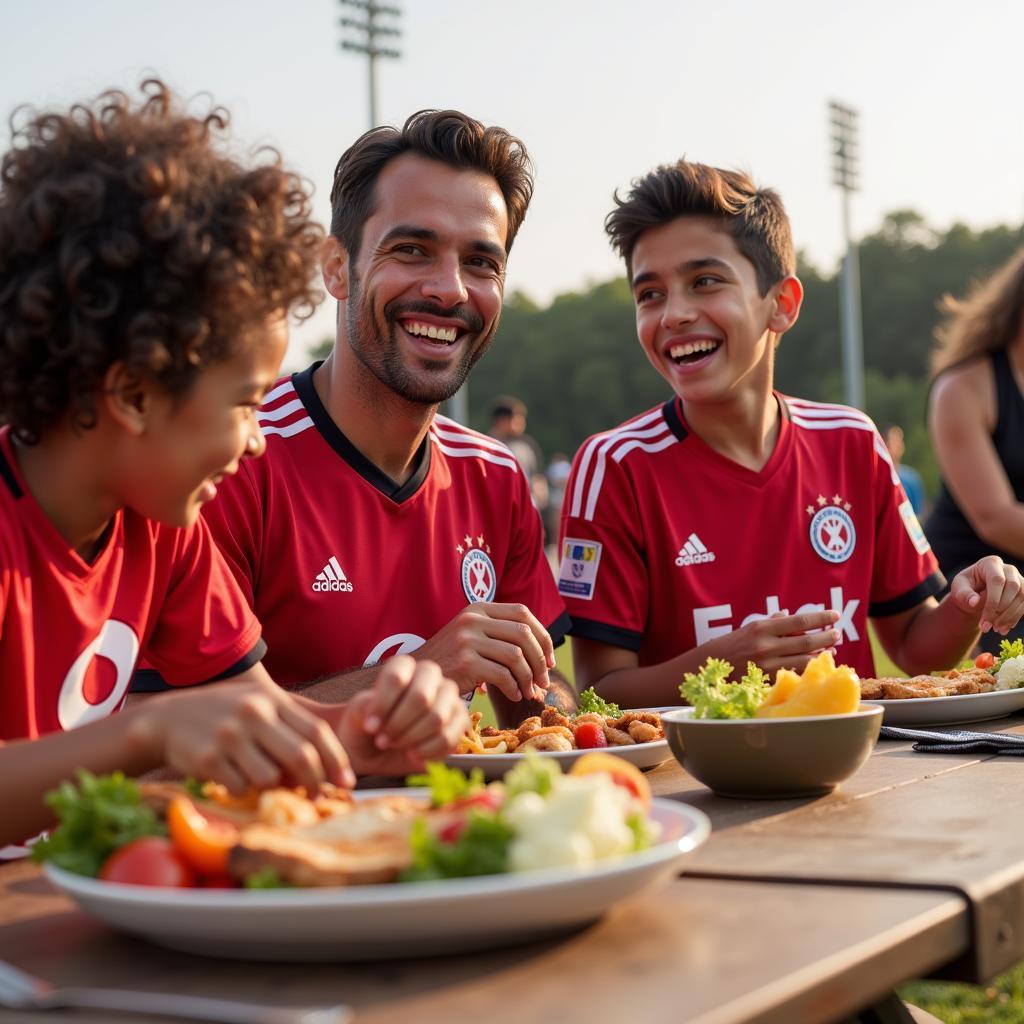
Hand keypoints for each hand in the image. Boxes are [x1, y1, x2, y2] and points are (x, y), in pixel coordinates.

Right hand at [141, 674, 355, 795]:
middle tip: (317, 797)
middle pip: (300, 756)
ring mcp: (230, 735)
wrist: (166, 719)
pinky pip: (240, 787)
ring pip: (270, 777)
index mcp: (271, 700)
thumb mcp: (257, 706)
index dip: (336, 760)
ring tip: (263, 781)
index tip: (347, 782)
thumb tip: (323, 769)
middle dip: (315, 782)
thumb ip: (288, 728)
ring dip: (273, 788)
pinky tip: (234, 779)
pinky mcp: (207, 758)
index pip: (317, 732)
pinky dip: (243, 791)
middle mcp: (253, 714)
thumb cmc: (223, 715)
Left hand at [331, 656, 469, 775]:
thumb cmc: (366, 727)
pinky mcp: (460, 721)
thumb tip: (380, 717)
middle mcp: (430, 676)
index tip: (369, 726)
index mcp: (404, 666)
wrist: (376, 751)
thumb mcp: (355, 716)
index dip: (382, 705)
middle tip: (382, 740)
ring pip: (436, 718)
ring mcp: (449, 697)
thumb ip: (363, 708)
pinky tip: (412, 754)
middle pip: (421, 697)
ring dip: (410, 739)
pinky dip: (426, 752)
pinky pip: (448, 738)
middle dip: (398, 725)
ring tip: (395, 746)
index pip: (397, 677)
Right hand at [415, 602, 554, 702]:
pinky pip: (503, 675)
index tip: (549, 659)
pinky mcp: (465, 662)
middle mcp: (473, 619)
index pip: (523, 613)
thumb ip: (499, 634)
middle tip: (544, 681)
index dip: (542, 636)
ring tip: (529, 692)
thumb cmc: (449, 659)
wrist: (415, 675)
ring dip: (529, 678)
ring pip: (516, 655)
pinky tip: (514, 696)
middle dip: (540, 660)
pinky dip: (514, 688)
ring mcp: (467, 639)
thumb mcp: (471, 635)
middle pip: (524, 634)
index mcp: (478, 608)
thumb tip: (543, 654)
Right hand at [706, 610, 840, 677]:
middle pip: (806, 642)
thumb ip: (770, 623)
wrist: (703, 670)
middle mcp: (766, 646)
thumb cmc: (726, 647)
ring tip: (831, 650)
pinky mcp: (767, 682)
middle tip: (837, 634)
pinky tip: (815, 665)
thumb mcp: (746, 630)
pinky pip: (794, 675)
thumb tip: (789, 614)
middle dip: (826, 638)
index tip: (835, 615)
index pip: (799, 621)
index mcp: (761, 628)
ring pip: (804, 661)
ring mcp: (766, 666)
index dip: (820, 618)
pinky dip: (807, 669)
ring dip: (820, 655)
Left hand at [950, 556, 1023, 635]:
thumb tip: (974, 602)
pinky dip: (1015, 618)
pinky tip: (1004, 628)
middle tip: (987, 627)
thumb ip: (964, 595)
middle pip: (1013, 587)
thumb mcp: (959, 589)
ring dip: (1010, 616)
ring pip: (1022, 597)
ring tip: (995, 630)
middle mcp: (1008, 569)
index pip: (997, 580)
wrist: (975, 593)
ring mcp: (1019, 579)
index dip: (993, 601)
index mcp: (990, 563)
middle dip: (1001, 610)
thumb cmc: (965, 588)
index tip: (984, 619)